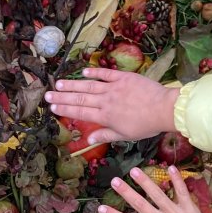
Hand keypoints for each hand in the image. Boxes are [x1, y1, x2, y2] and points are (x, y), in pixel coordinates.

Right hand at [46, 68, 179, 144]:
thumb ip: (105, 135)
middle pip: (79, 99)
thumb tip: (88, 140)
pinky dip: (94, 72)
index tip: (53, 108)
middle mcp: (106, 101)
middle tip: (47, 95)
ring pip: (88, 86)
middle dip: (62, 97)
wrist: (163, 109)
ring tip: (58, 83)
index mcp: (105, 117)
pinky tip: (83, 72)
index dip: (65, 110)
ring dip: (72, 85)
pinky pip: (105, 73)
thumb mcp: (125, 136)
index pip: (81, 113)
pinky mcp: (123, 78)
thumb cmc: (146, 125)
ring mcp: (113, 88)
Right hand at [99, 166, 211, 212]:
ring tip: (134, 170)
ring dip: (145, 181)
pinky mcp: (188, 207)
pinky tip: (171, 167)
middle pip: (140, 203)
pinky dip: (177, 179)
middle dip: (126, 191)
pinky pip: (181, 191)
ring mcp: (174, 212)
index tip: (100, 207)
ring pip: (157, 194)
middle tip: (114, 180)